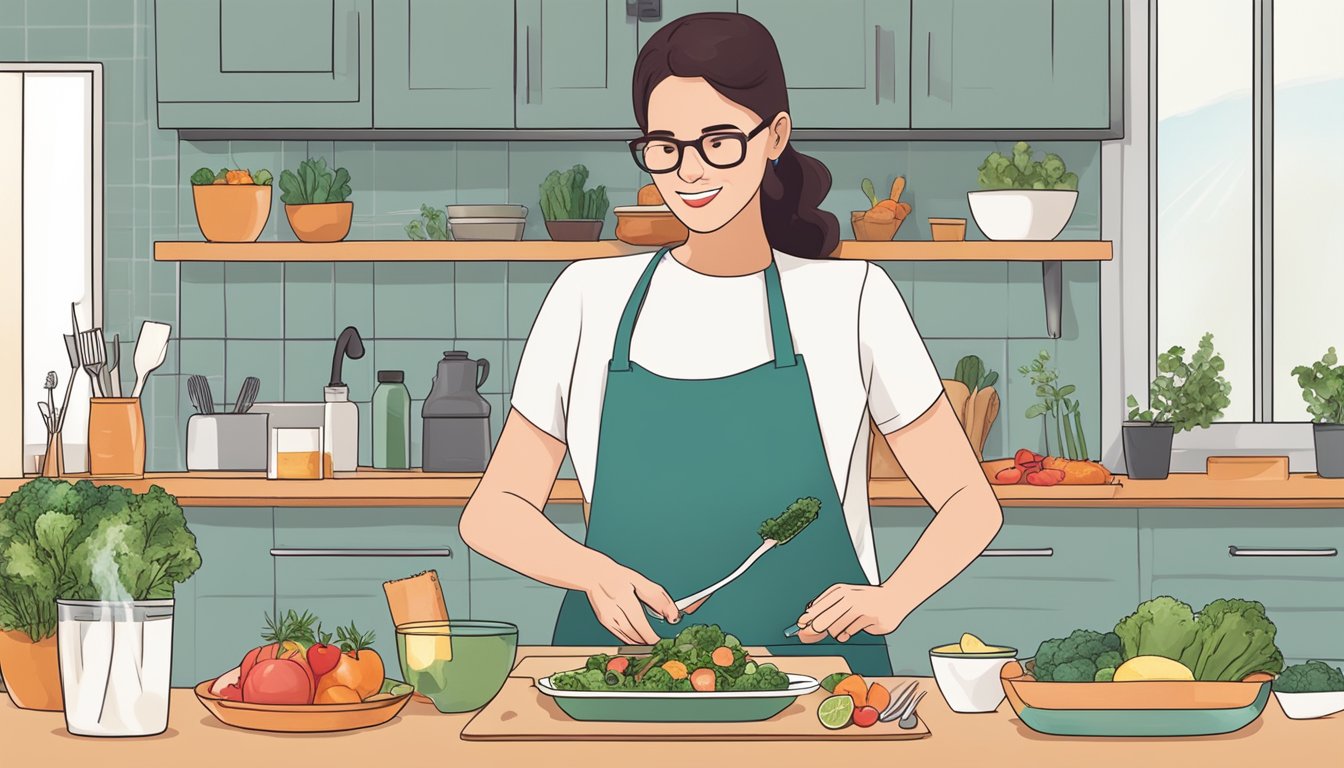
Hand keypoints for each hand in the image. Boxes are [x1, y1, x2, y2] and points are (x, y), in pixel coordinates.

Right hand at [582, 559, 677, 644]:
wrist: (595, 575)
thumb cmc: (618, 576)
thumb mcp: (641, 582)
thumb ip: (658, 599)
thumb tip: (672, 614)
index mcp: (624, 596)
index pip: (639, 623)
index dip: (650, 636)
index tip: (660, 641)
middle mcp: (613, 608)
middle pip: (632, 632)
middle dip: (646, 641)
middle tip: (657, 644)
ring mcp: (607, 616)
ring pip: (626, 636)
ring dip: (639, 643)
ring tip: (650, 643)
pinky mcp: (604, 621)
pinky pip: (619, 635)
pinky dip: (630, 640)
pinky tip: (638, 641)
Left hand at [793, 583, 908, 642]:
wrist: (894, 597)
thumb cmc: (867, 599)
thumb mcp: (845, 599)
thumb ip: (827, 611)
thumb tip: (807, 627)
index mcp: (841, 590)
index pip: (818, 606)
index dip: (807, 618)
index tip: (800, 625)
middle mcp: (849, 597)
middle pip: (824, 619)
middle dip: (816, 629)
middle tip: (811, 633)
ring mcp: (861, 608)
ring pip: (836, 629)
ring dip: (836, 632)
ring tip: (843, 628)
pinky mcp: (870, 619)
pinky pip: (851, 632)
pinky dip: (849, 633)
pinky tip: (853, 628)